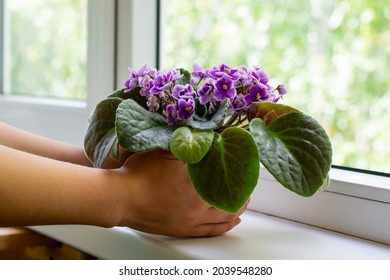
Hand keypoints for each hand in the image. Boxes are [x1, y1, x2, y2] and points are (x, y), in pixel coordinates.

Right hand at [113, 150, 246, 236]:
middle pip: (231, 197)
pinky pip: (212, 231)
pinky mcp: (184, 229)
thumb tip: (204, 135)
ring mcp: (192, 219)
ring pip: (225, 216)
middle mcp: (198, 202)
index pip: (224, 173)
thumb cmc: (138, 172)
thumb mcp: (163, 150)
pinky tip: (233, 221)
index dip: (238, 168)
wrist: (120, 197)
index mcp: (195, 181)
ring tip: (245, 201)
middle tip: (248, 182)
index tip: (245, 163)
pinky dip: (226, 226)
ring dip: (238, 207)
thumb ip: (185, 144)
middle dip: (243, 189)